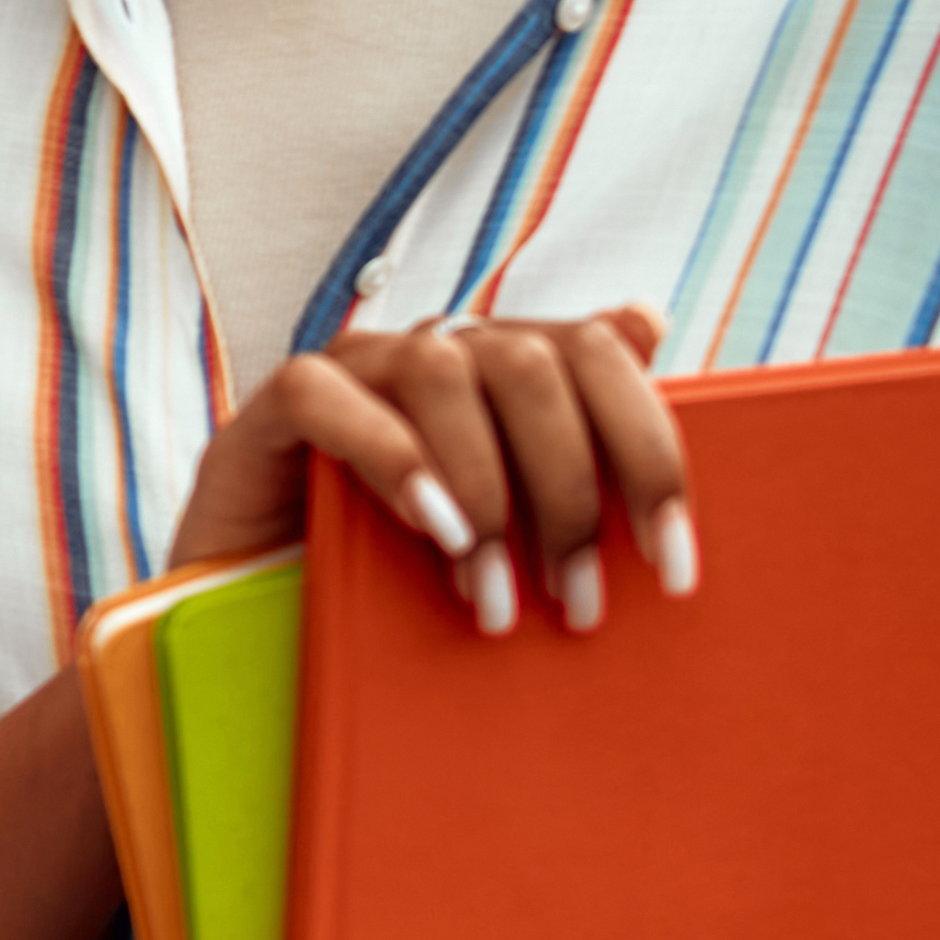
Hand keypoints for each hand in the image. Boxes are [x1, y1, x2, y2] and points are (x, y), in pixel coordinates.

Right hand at [169, 303, 694, 639]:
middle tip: (577, 600)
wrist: (265, 620)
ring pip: (442, 370)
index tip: (674, 561)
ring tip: (492, 599)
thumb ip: (575, 445)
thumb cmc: (402, 577)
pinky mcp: (277, 408)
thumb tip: (645, 318)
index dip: (648, 448)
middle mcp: (436, 353)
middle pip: (533, 363)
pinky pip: (327, 396)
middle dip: (569, 492)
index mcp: (504, 370)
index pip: (597, 354)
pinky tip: (430, 530)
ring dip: (484, 494)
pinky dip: (392, 459)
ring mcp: (353, 372)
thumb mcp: (512, 531)